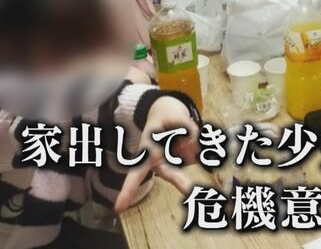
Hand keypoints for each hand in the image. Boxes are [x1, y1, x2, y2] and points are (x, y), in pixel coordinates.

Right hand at [114, 97, 198, 213]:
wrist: (168, 112)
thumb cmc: (165, 115)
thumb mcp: (173, 116)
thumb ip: (186, 129)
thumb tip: (196, 147)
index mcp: (147, 152)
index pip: (136, 173)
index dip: (128, 190)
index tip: (118, 208)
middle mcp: (161, 160)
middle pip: (171, 174)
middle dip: (182, 183)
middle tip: (192, 191)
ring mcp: (175, 161)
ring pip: (191, 155)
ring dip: (195, 142)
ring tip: (186, 126)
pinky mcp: (188, 159)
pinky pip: (199, 151)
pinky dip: (201, 140)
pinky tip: (192, 132)